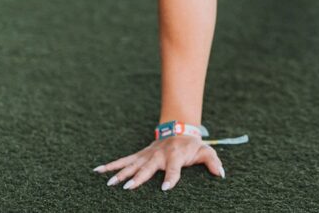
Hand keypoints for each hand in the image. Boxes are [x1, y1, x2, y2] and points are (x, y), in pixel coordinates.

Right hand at [93, 135, 224, 190]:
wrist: (179, 129)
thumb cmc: (192, 145)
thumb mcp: (205, 151)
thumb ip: (213, 162)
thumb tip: (221, 174)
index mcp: (175, 156)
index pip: (174, 169)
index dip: (171, 178)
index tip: (166, 189)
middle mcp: (158, 156)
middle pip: (148, 168)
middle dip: (138, 178)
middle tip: (128, 187)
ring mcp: (147, 155)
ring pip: (132, 165)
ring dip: (120, 173)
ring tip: (109, 183)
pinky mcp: (139, 155)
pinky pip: (123, 160)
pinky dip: (111, 165)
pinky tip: (97, 170)